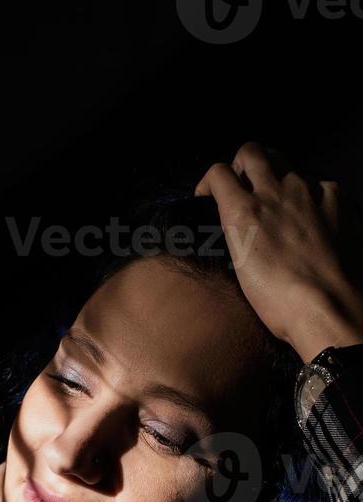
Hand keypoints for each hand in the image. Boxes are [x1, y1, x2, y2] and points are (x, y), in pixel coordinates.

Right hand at [194, 141, 362, 362]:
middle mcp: (273, 192)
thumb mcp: (242, 267)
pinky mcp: (334, 197)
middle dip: (242, 164)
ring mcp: (307, 191)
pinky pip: (316, 182)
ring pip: (284, 162)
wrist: (328, 306)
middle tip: (244, 185)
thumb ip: (239, 233)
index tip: (210, 195)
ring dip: (275, 174)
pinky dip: (309, 194)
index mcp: (243, 212)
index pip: (217, 173)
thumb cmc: (280, 301)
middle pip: (251, 151)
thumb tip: (238, 221)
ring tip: (277, 200)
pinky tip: (310, 216)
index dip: (210, 182)